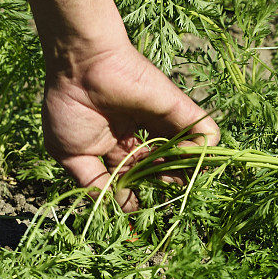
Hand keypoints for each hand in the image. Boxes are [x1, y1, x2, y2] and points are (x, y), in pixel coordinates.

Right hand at [42, 43, 219, 211]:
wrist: (83, 66)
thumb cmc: (70, 107)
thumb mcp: (70, 154)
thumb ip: (91, 183)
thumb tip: (112, 207)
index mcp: (114, 149)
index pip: (133, 179)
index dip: (137, 197)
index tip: (138, 211)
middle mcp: (139, 138)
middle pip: (160, 170)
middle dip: (164, 186)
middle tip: (168, 198)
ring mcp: (160, 124)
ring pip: (184, 155)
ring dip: (188, 173)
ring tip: (186, 184)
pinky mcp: (178, 110)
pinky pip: (203, 133)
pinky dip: (207, 149)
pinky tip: (200, 162)